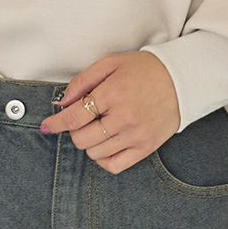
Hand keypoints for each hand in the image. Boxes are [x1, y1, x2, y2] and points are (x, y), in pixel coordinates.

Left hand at [38, 50, 181, 174]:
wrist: (181, 80)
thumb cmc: (144, 69)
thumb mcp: (111, 63)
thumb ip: (83, 81)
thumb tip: (62, 102)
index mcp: (113, 94)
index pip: (73, 118)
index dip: (55, 124)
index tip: (46, 126)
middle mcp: (124, 117)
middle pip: (82, 139)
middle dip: (74, 131)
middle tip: (81, 120)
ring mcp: (136, 135)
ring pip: (95, 153)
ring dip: (89, 143)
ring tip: (98, 128)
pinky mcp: (146, 147)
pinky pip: (114, 165)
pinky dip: (103, 159)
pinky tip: (106, 145)